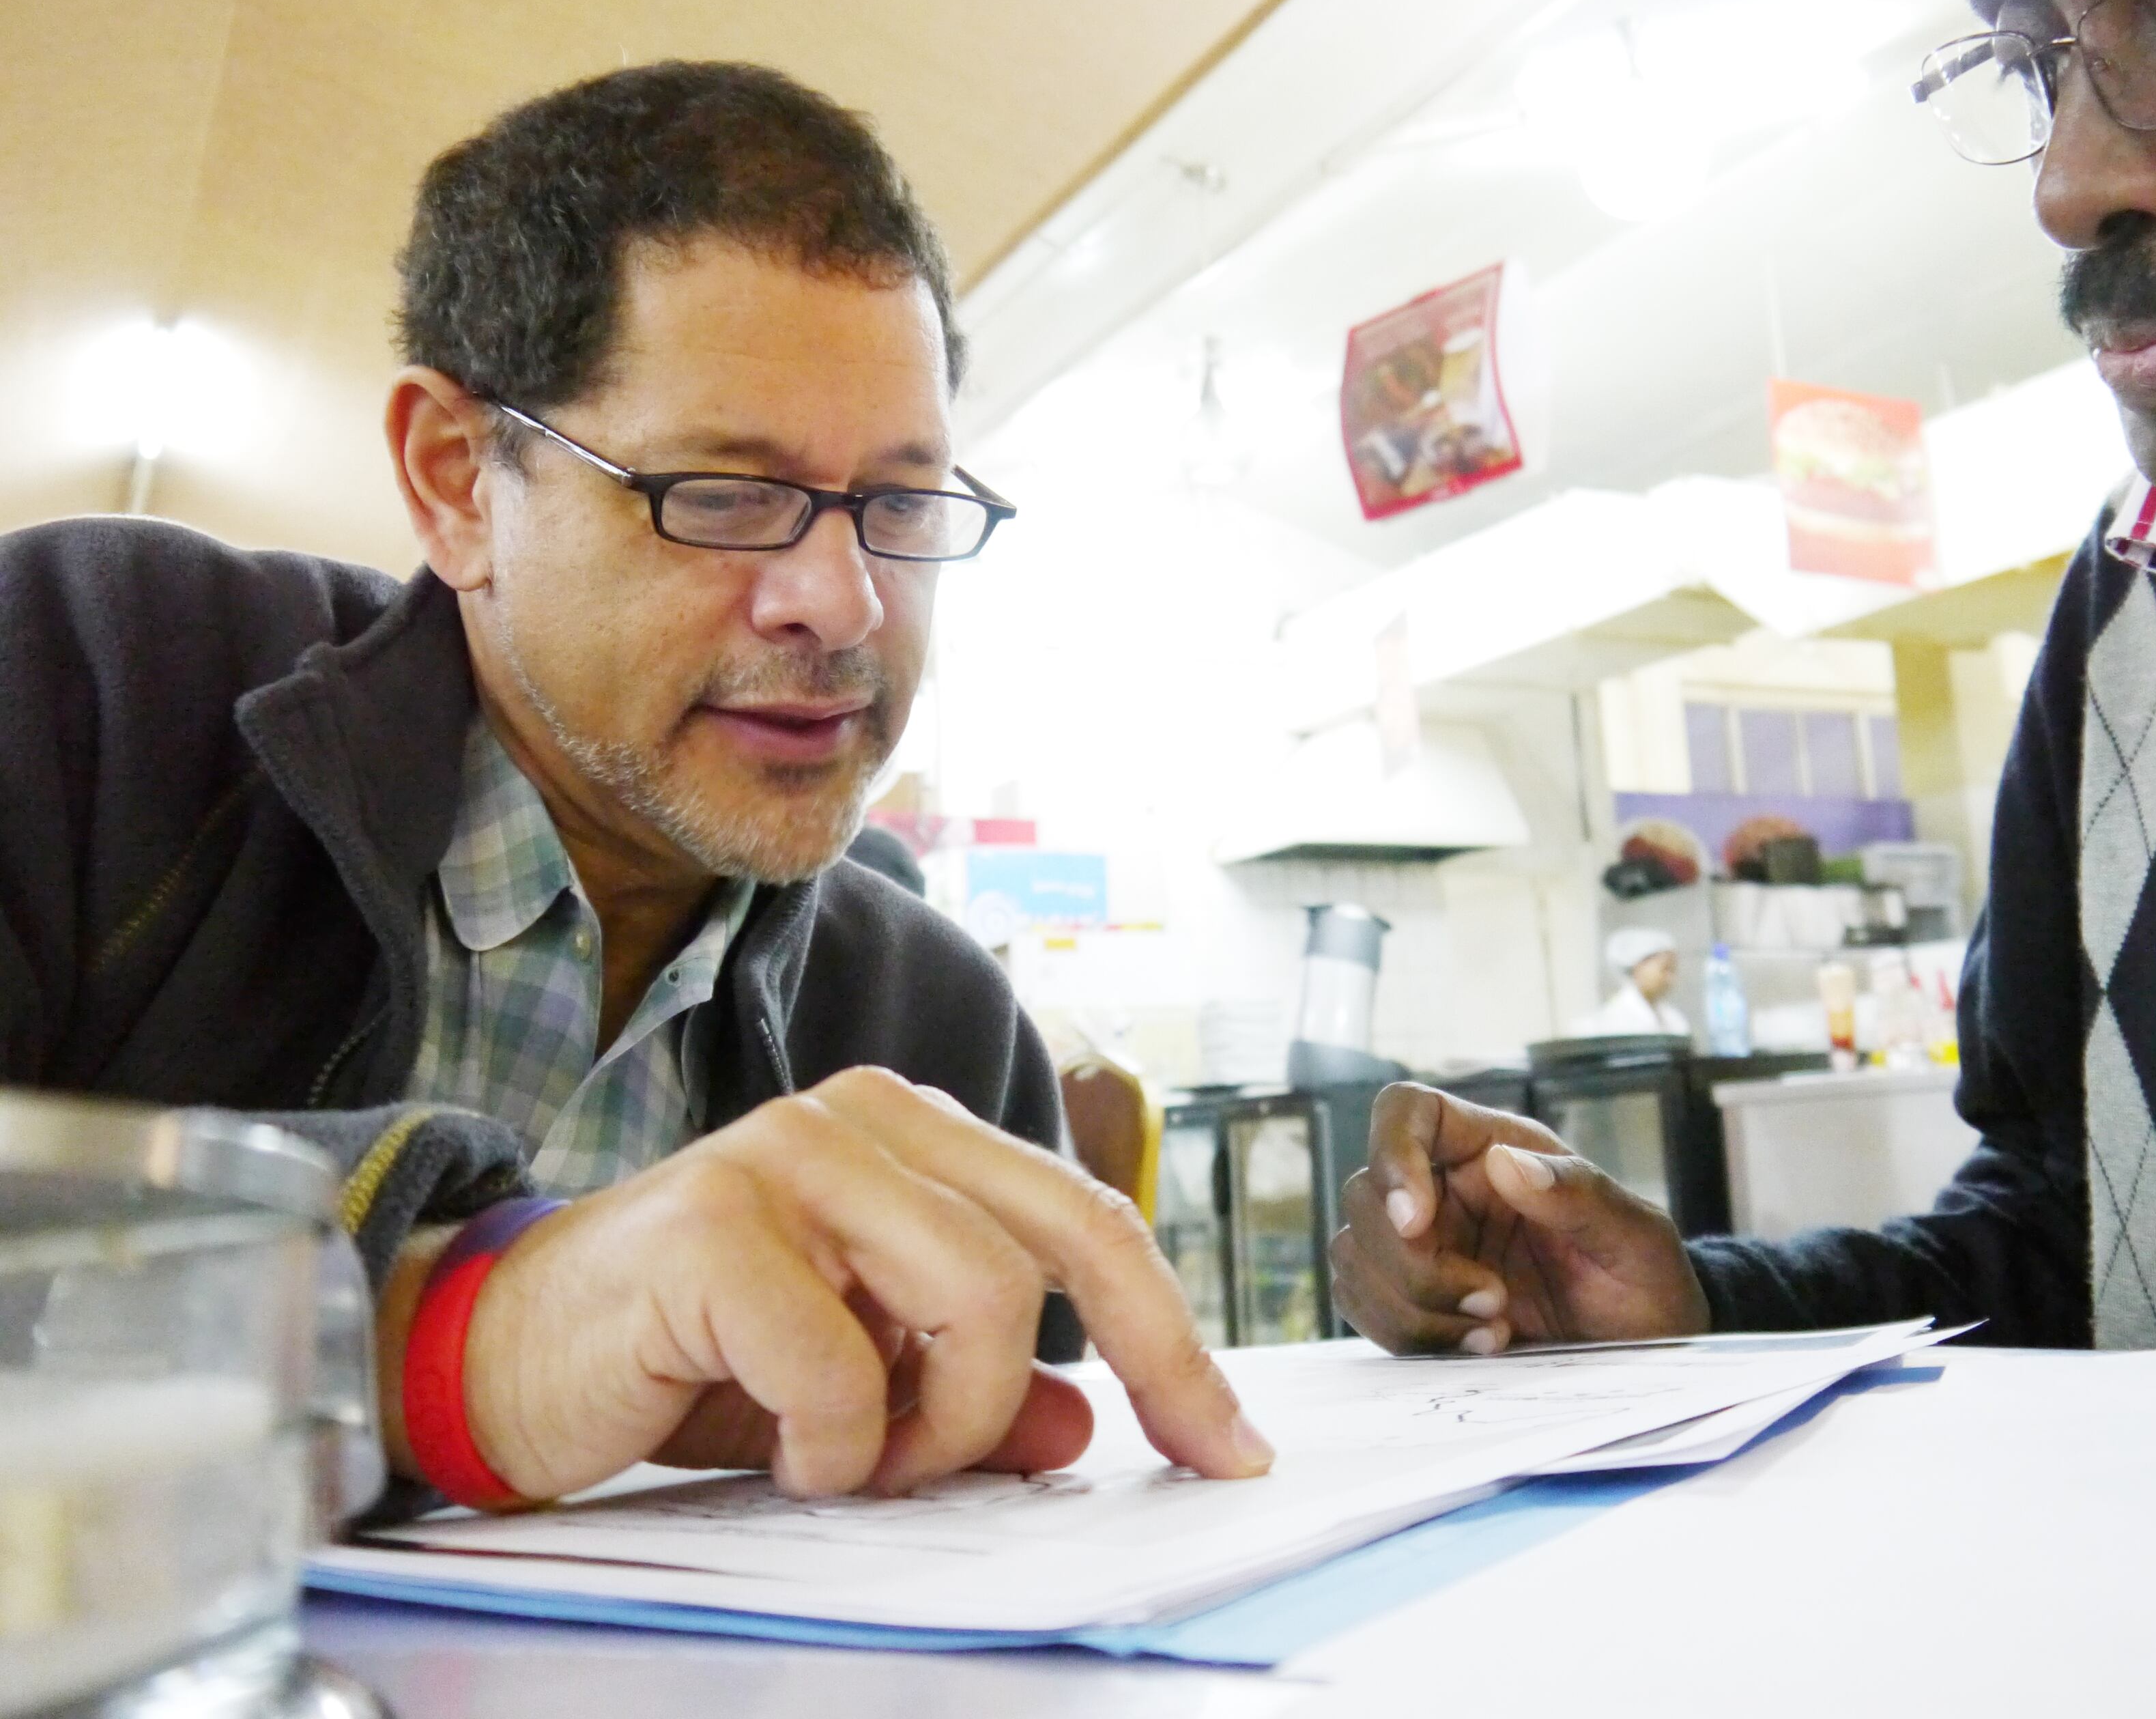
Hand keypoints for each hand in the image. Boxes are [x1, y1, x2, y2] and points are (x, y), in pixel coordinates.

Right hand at [384, 1067, 1272, 1500]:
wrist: (496, 1358)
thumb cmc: (689, 1363)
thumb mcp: (861, 1386)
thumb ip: (970, 1394)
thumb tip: (1087, 1426)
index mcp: (913, 1134)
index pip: (1088, 1221)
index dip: (1173, 1338)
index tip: (1229, 1444)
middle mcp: (864, 1117)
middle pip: (1068, 1236)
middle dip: (1136, 1363)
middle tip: (1131, 1469)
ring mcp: (788, 1155)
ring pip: (978, 1299)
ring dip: (942, 1425)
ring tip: (865, 1464)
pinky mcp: (715, 1223)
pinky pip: (845, 1367)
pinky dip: (834, 1448)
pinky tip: (776, 1451)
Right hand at [1331, 1084, 1707, 1354]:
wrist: (1644, 1350)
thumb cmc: (1646, 1281)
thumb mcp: (1638, 1237)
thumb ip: (1579, 1195)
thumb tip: (1504, 1164)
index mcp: (1491, 1148)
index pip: (1406, 1111)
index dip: (1392, 1154)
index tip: (1418, 1220)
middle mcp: (1445, 1189)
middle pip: (1363, 1195)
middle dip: (1414, 1264)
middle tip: (1492, 1300)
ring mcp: (1424, 1245)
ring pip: (1354, 1257)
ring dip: (1412, 1307)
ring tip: (1493, 1332)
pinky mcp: (1414, 1300)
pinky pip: (1362, 1307)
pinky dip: (1407, 1336)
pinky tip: (1475, 1348)